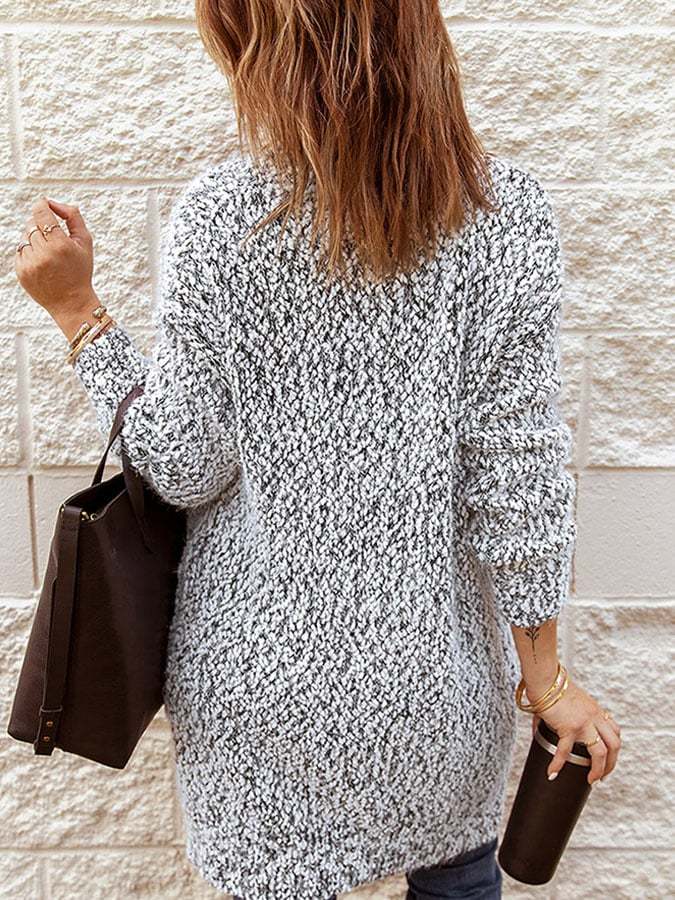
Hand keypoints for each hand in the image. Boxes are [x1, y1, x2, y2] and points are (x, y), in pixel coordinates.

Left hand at [14, 197, 97, 320]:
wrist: (71, 302)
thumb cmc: (80, 271)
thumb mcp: (85, 243)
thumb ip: (73, 217)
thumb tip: (54, 203)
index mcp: (60, 245)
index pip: (41, 213)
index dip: (43, 205)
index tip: (45, 205)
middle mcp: (43, 254)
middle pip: (32, 224)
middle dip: (41, 225)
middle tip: (53, 237)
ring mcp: (30, 264)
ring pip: (24, 237)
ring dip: (35, 239)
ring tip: (48, 253)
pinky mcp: (21, 272)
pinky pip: (20, 251)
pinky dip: (29, 252)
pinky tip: (42, 263)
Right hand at [529, 676, 621, 784]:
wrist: (544, 677)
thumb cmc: (551, 685)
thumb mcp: (565, 701)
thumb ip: (558, 717)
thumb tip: (538, 733)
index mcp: (595, 710)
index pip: (614, 731)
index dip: (613, 748)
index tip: (607, 758)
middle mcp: (594, 716)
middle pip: (615, 745)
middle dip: (612, 764)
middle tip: (603, 775)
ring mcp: (584, 722)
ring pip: (601, 752)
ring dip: (599, 770)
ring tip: (591, 780)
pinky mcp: (569, 727)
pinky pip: (565, 751)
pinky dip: (558, 764)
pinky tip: (552, 772)